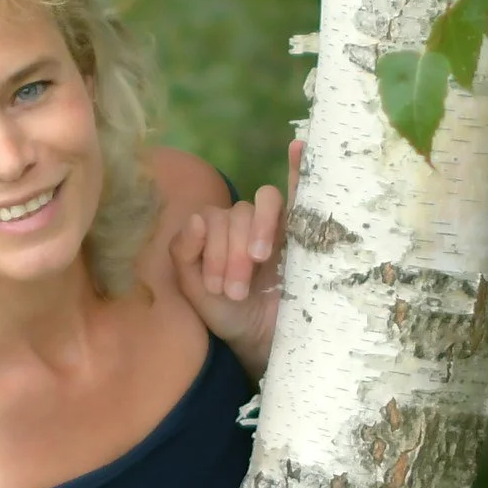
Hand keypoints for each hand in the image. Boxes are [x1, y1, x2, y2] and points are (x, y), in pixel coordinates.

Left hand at [170, 141, 301, 381]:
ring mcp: (274, 224)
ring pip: (263, 205)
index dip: (213, 250)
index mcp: (214, 232)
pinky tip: (298, 147)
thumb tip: (195, 218)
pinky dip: (299, 167)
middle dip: (232, 253)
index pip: (211, 220)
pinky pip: (300, 192)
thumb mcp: (195, 290)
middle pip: (236, 214)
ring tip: (259, 261)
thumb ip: (184, 256)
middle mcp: (242, 223)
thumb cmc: (228, 314)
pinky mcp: (302, 232)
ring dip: (257, 231)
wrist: (265, 340)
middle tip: (236, 291)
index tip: (218, 289)